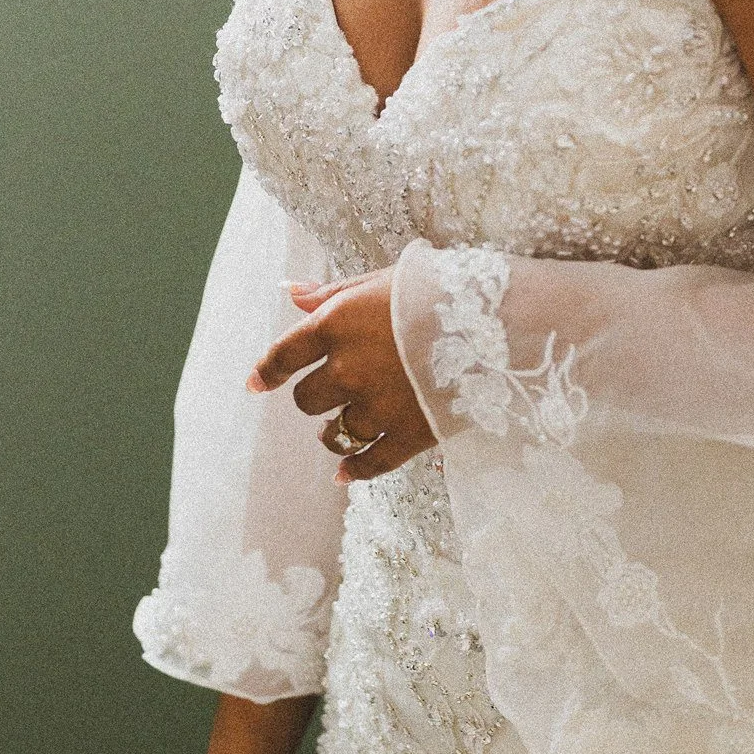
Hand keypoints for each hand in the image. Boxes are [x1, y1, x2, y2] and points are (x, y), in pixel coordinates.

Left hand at [247, 269, 435, 481]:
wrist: (496, 320)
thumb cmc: (438, 289)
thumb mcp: (381, 279)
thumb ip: (333, 292)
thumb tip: (291, 293)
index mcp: (336, 326)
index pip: (284, 354)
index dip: (266, 371)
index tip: (256, 383)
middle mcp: (348, 371)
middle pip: (306, 400)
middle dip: (315, 396)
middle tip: (334, 390)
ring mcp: (377, 407)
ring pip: (335, 435)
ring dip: (335, 432)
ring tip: (345, 426)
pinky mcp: (409, 434)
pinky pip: (371, 463)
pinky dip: (355, 470)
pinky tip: (345, 474)